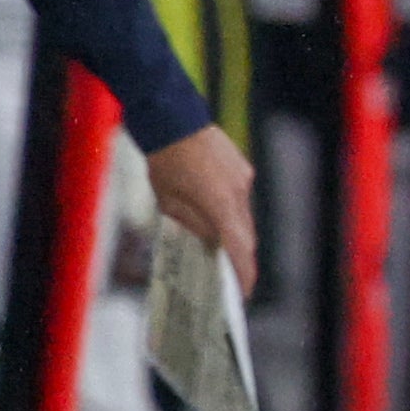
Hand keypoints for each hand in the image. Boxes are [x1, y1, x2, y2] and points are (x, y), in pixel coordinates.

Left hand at [144, 124, 256, 295]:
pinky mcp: (242, 168)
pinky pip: (239, 196)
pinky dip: (229, 208)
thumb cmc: (164, 161)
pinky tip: (211, 206)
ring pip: (243, 215)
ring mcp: (244, 179)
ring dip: (233, 230)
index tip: (244, 292)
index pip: (239, 248)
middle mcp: (239, 194)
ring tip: (216, 241)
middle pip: (245, 234)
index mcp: (220, 205)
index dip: (244, 273)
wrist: (172, 118)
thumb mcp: (167, 200)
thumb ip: (191, 222)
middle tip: (230, 274)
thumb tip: (209, 238)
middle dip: (239, 255)